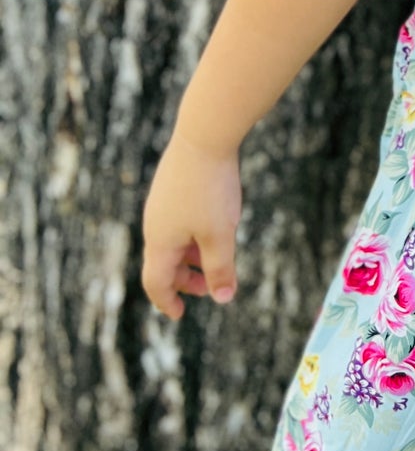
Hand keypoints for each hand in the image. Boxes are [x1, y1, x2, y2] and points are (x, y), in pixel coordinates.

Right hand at [141, 127, 242, 320]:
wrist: (204, 135)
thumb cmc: (211, 189)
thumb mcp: (220, 234)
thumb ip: (220, 268)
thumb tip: (222, 299)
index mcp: (160, 241)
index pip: (155, 283)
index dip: (167, 302)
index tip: (179, 314)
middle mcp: (154, 224)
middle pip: (164, 263)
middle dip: (186, 279)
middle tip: (211, 285)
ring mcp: (162, 203)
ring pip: (173, 240)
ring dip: (192, 255)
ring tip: (218, 256)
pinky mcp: (172, 186)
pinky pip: (178, 221)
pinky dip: (194, 234)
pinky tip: (217, 225)